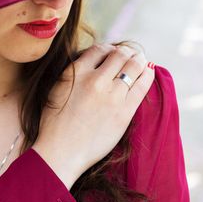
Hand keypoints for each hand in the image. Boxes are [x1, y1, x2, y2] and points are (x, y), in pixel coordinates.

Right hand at [32, 42, 154, 188]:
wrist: (60, 153)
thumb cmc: (54, 124)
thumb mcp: (57, 89)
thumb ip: (74, 73)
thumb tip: (93, 61)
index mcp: (76, 73)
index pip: (99, 49)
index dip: (109, 49)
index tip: (113, 53)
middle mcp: (95, 80)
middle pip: (119, 55)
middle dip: (127, 52)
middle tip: (130, 55)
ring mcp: (111, 96)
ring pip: (134, 66)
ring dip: (139, 60)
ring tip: (141, 61)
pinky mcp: (124, 112)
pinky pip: (142, 86)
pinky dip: (147, 75)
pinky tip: (148, 72)